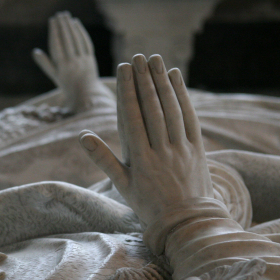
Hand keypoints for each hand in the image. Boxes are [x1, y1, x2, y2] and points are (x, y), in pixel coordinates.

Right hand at [32, 12, 99, 111]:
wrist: (85, 94)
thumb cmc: (66, 85)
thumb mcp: (54, 75)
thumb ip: (45, 63)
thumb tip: (35, 52)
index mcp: (62, 67)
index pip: (57, 45)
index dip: (55, 31)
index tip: (52, 21)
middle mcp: (73, 63)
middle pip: (68, 40)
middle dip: (63, 26)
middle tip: (59, 14)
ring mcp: (83, 60)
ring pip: (77, 40)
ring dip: (71, 26)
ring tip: (66, 16)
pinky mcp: (91, 59)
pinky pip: (86, 43)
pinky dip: (81, 32)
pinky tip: (76, 23)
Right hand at [79, 54, 213, 229]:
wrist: (185, 221)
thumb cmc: (147, 204)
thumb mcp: (122, 184)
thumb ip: (103, 158)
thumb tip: (82, 137)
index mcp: (140, 160)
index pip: (133, 118)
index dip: (128, 91)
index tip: (123, 69)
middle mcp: (162, 151)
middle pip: (153, 109)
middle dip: (145, 80)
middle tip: (138, 58)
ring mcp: (181, 149)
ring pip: (172, 110)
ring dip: (163, 83)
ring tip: (155, 61)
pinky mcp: (197, 149)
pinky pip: (189, 118)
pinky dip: (182, 96)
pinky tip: (175, 78)